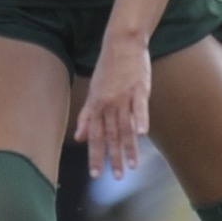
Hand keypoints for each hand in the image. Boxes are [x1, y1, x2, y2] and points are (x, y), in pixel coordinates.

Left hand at [74, 33, 151, 177]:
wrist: (122, 43)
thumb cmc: (109, 68)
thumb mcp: (93, 92)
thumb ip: (87, 115)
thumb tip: (79, 136)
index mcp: (97, 105)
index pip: (94, 135)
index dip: (95, 155)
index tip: (96, 174)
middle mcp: (109, 104)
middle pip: (111, 135)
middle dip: (113, 157)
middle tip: (116, 176)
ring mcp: (124, 97)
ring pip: (125, 126)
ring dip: (128, 148)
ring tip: (132, 166)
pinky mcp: (140, 89)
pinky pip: (139, 107)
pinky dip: (141, 120)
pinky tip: (142, 135)